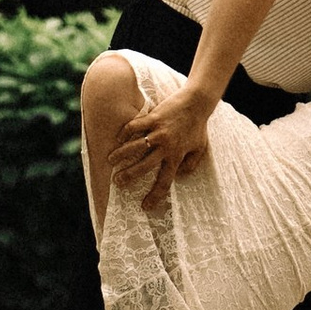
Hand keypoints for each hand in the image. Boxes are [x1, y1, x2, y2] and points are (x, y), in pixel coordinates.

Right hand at [109, 84, 216, 216]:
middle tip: (117, 183)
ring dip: (121, 154)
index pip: (164, 182)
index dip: (154, 196)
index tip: (145, 206)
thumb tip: (179, 177)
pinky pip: (135, 126)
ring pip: (136, 147)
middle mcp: (166, 146)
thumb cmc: (199, 126)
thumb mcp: (200, 149)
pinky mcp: (154, 117)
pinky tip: (119, 138)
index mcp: (177, 156)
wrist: (198, 103)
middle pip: (144, 166)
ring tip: (111, 160)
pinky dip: (125, 132)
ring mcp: (159, 132)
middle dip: (129, 176)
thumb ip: (191, 165)